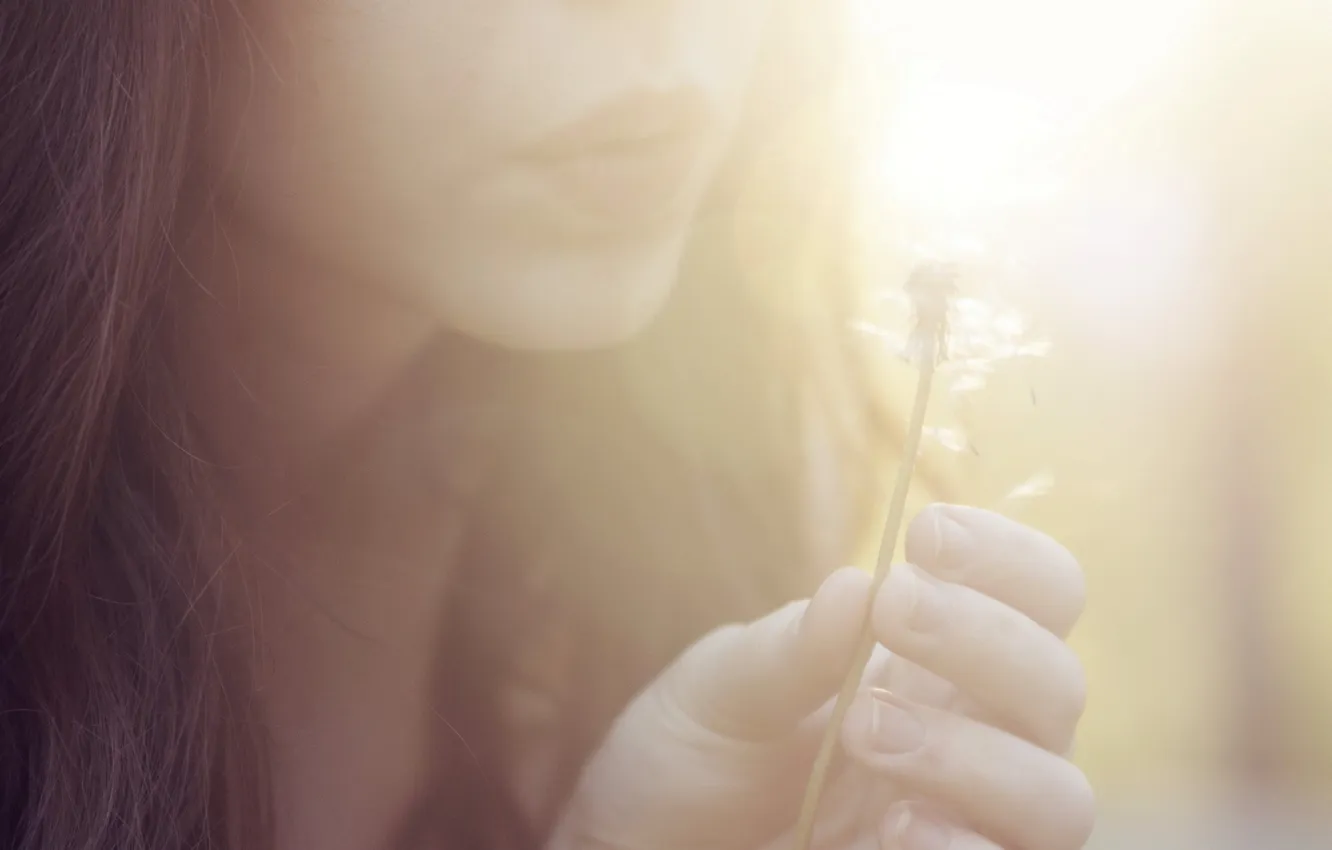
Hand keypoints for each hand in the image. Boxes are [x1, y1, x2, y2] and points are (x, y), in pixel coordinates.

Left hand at [547, 504, 1092, 849]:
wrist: (645, 843)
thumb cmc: (693, 758)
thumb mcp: (723, 688)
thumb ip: (792, 648)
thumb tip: (858, 585)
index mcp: (934, 663)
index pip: (1039, 596)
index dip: (1008, 557)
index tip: (929, 533)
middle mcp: (974, 739)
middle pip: (1059, 684)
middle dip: (985, 636)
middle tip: (893, 611)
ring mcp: (965, 819)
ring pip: (1058, 794)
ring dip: (973, 753)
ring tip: (866, 729)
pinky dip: (962, 845)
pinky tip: (891, 828)